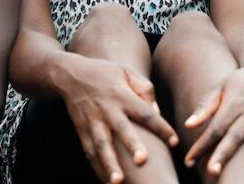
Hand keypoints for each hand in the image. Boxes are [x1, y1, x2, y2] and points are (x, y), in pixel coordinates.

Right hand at [60, 56, 178, 182]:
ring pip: (101, 146)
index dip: (161, 127)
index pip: (145, 113)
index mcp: (122, 95)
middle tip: (142, 161)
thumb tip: (156, 112)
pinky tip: (106, 182)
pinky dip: (97, 168)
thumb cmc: (104, 73)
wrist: (69, 75)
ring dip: (109, 164)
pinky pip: (89, 152)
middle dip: (131, 145)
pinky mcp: (82, 131)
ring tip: (118, 182)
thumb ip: (145, 89)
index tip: (174, 141)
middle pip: (121, 129)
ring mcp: (93, 122)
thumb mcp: (126, 71)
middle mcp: (108, 110)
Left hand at [183, 62, 243, 181]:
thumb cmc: (239, 84)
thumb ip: (205, 107)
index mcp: (233, 106)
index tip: (188, 161)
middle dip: (224, 156)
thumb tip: (188, 124)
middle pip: (235, 139)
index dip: (201, 145)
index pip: (215, 128)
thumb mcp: (220, 89)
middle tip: (213, 172)